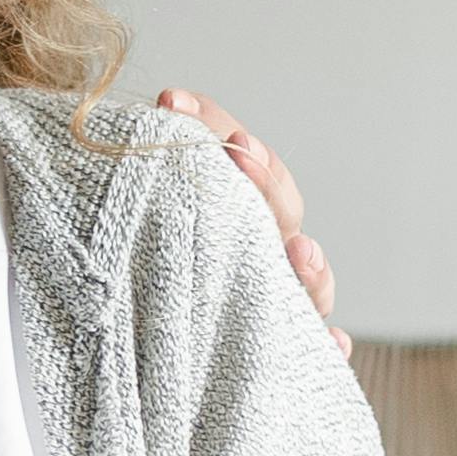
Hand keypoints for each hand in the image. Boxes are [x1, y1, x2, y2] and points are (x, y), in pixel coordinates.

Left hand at [149, 88, 340, 351]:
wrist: (149, 354)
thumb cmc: (140, 269)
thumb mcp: (137, 222)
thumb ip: (140, 180)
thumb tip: (122, 122)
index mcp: (238, 208)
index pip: (238, 152)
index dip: (211, 124)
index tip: (171, 101)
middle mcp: (266, 250)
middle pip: (281, 208)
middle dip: (262, 180)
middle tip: (238, 152)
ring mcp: (281, 300)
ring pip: (311, 281)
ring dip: (309, 264)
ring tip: (298, 251)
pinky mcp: (284, 351)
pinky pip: (316, 351)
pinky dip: (331, 347)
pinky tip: (333, 343)